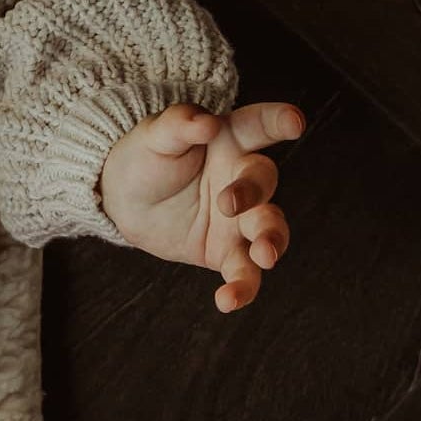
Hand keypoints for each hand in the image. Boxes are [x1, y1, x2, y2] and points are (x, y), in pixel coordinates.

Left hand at [97, 100, 305, 311]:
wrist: (125, 201)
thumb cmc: (145, 158)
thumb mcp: (155, 137)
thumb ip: (179, 125)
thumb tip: (205, 122)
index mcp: (230, 141)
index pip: (259, 126)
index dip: (278, 120)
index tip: (294, 121)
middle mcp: (243, 179)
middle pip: (264, 183)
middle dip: (253, 194)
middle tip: (228, 204)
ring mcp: (240, 218)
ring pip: (268, 230)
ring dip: (271, 242)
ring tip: (265, 256)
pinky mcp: (227, 252)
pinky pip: (243, 272)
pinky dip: (242, 287)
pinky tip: (228, 300)